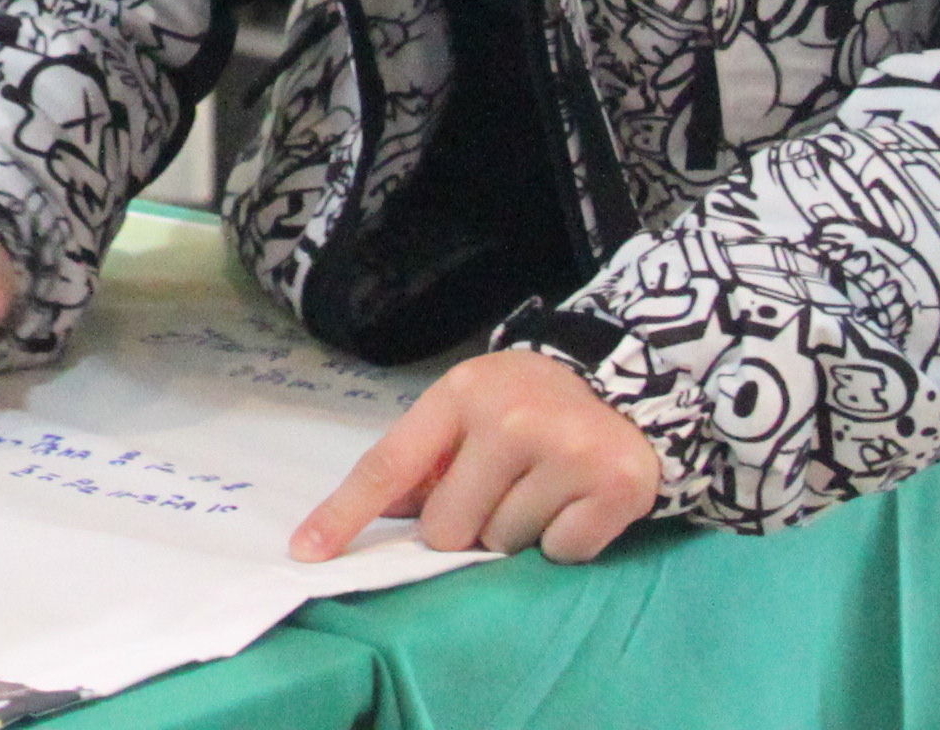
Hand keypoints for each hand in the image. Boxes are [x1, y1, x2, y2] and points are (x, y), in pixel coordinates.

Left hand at [292, 350, 663, 564]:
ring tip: (544, 487)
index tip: (308, 552)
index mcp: (460, 394)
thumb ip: (421, 461)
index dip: (345, 513)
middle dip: (468, 525)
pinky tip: (578, 500)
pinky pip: (560, 553)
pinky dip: (565, 540)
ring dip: (519, 530)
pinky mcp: (613, 486)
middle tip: (501, 489)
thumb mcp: (471, 410)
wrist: (631, 386)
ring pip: (505, 543)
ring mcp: (564, 451)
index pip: (388, 465)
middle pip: (447, 527)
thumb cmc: (533, 406)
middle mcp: (509, 418)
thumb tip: (373, 516)